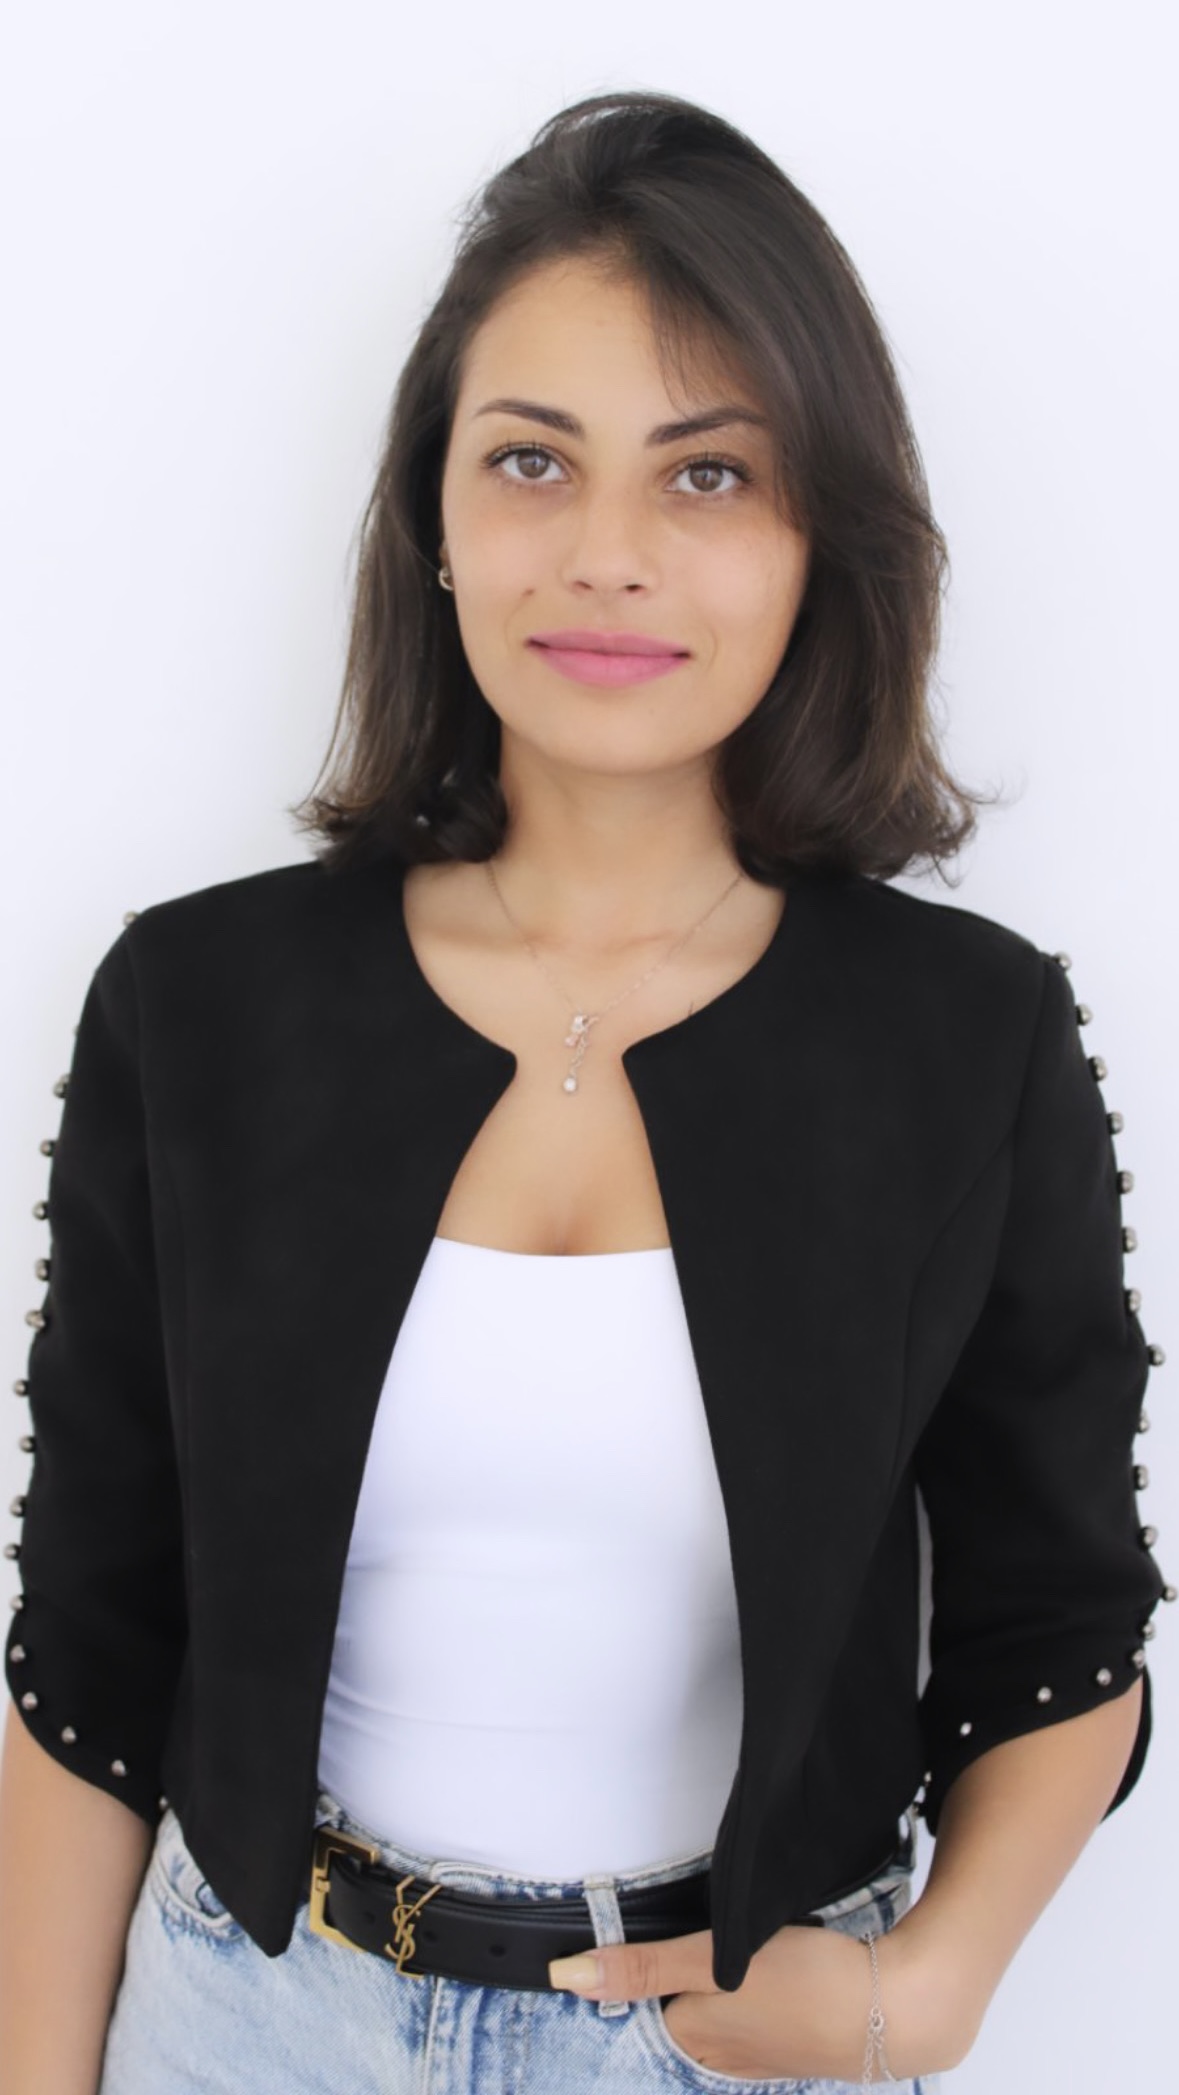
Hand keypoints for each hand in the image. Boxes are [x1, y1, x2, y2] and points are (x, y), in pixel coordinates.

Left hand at [549, 1919, 904, 2082]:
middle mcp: (719, 2058)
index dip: (636, 1967)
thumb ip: (642, 1967)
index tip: (639, 1939)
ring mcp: (758, 2055)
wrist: (895, 2009)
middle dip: (674, 1976)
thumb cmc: (806, 1983)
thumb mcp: (712, 1961)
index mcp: (691, 2041)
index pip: (639, 2003)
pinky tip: (769, 1974)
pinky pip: (751, 2018)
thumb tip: (565, 1977)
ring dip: (714, 1983)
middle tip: (695, 1939)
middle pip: (675, 2008)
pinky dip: (750, 1995)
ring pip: (714, 2011)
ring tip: (735, 1955)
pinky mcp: (792, 2041)